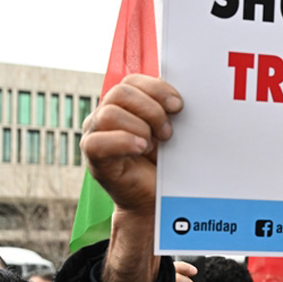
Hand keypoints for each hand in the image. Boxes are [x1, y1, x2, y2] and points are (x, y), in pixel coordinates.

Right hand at [83, 74, 181, 281]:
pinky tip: (141, 148)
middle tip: (168, 132)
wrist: (156, 201)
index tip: (179, 106)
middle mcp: (104, 116)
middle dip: (151, 110)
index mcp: (122, 105)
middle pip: (120, 92)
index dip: (157, 88)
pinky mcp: (93, 157)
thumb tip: (189, 92)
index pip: (132, 80)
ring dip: (139, 127)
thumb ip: (169, 110)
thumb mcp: (169, 131)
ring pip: (109, 113)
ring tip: (155, 145)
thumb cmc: (165, 165)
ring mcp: (94, 135)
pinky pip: (98, 142)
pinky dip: (123, 141)